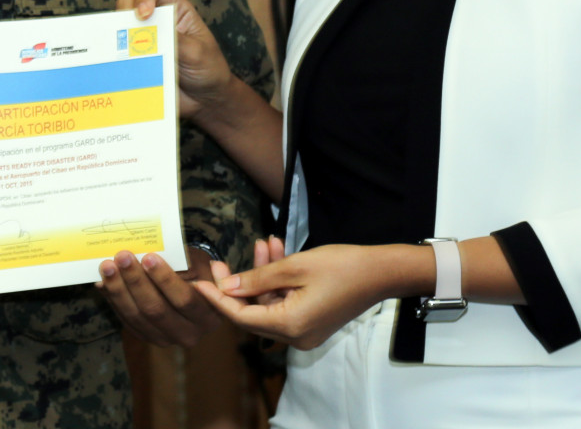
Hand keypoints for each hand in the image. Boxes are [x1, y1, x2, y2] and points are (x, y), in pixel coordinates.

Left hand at [95, 244, 222, 346]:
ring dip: (119, 290)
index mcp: (209, 316)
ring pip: (137, 317)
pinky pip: (126, 320)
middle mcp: (189, 334)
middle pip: (156, 310)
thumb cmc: (197, 272)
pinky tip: (103, 281)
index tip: (149, 257)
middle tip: (122, 257)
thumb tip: (157, 254)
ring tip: (107, 266)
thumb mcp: (200, 263)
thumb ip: (187, 262)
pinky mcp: (146, 336)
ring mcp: (165, 338)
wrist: (193, 288)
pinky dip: (113, 300)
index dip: (165, 279)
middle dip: (136, 281)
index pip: (185, 299)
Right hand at [116, 0, 232, 118]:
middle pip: (129, 6)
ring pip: (121, 30)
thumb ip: (175, 41)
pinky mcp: (137, 61)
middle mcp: (156, 22)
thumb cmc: (209, 68)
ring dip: (117, 37)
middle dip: (124, 13)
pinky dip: (116, 59)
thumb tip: (149, 34)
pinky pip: (121, 56)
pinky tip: (118, 65)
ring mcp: (144, 42)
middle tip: (124, 28)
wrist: (205, 100)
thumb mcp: (196, 52)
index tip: (143, 13)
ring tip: (119, 49)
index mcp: (175, 11)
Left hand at [195, 241, 425, 349]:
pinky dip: (277, 280)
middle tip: (221, 261)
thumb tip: (227, 287)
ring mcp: (304, 330)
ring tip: (262, 243)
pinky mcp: (312, 320)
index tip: (198, 283)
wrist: (382, 272)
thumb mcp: (294, 267)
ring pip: (268, 303)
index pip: (240, 317)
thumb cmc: (342, 266)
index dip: (217, 299)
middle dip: (237, 284)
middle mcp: (295, 336)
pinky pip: (284, 302)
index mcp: (290, 326)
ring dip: (262, 276)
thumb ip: (257, 278)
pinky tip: (276, 251)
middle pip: (252, 313)